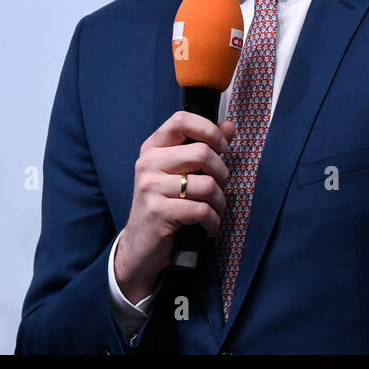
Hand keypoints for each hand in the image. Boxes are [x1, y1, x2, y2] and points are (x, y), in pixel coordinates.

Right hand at [114, 111, 236, 303]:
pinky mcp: (158, 212)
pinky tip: (207, 227)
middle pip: (202, 153)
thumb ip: (203, 147)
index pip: (182, 120)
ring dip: (219, 203)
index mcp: (153, 148)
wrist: (140, 247)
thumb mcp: (179, 173)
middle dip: (222, 174)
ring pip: (207, 185)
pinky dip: (213, 222)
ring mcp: (150, 187)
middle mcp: (148, 163)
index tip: (222, 146)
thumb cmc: (164, 206)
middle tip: (219, 188)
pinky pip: (202, 210)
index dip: (209, 130)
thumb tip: (229, 126)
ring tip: (213, 211)